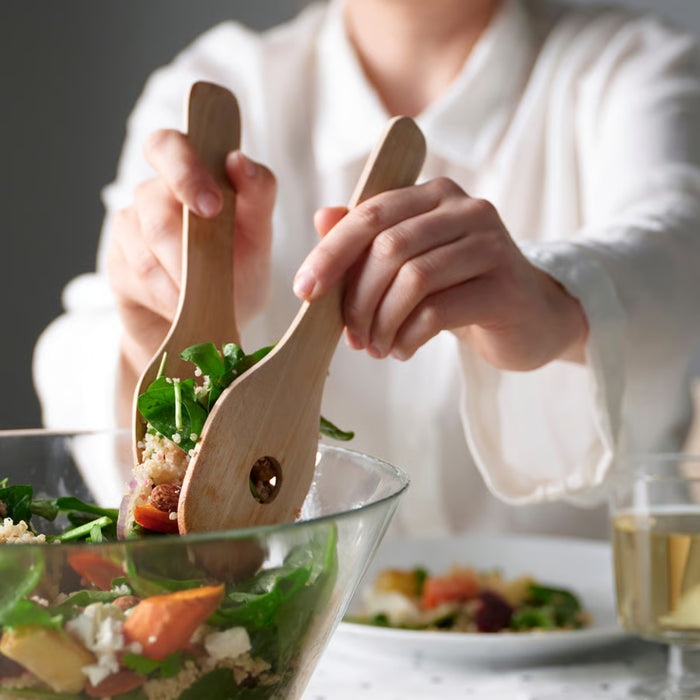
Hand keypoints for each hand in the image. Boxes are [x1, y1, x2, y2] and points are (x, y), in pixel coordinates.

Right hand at [107, 128, 275, 379]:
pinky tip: (183, 307)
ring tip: (204, 299)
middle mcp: (154, 195)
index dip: (184, 171)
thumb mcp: (259, 236)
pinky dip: (168, 298)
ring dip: (180, 281)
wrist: (210, 324)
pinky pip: (138, 278)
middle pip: (153, 205)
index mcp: (190, 176)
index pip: (168, 146)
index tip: (212, 207)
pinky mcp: (116, 263)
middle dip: (183, 246)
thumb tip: (239, 160)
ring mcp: (129, 227)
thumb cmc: (237, 272)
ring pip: (146, 250)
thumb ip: (258, 195)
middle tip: (205, 274)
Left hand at [293, 177, 587, 369]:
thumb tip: (321, 216)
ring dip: (382, 322)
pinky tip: (401, 350)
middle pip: (389, 247)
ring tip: (376, 347)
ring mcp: (491, 245)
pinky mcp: (505, 286)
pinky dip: (408, 336)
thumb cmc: (460, 288)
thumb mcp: (412, 261)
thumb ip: (369, 239)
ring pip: (413, 279)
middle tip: (351, 336)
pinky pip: (438, 311)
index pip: (370, 214)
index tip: (304, 293)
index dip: (331, 253)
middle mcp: (466, 209)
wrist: (531, 317)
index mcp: (435, 195)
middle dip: (357, 298)